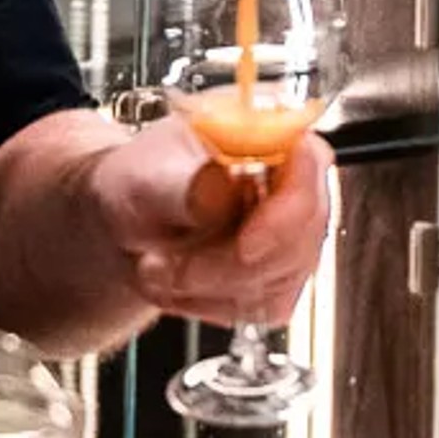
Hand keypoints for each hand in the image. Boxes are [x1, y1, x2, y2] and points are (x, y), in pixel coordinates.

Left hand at [86, 116, 336, 325]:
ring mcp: (293, 232)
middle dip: (226, 264)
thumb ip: (187, 183)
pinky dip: (214, 304)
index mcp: (267, 131)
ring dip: (210, 286)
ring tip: (160, 269)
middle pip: (301, 235)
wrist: (126, 222)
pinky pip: (266, 306)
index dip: (289, 211)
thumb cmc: (142, 182)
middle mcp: (291, 179)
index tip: (245, 245)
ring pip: (281, 279)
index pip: (311, 163)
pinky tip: (182, 284)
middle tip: (165, 264)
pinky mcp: (282, 277)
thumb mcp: (146, 173)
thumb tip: (220, 189)